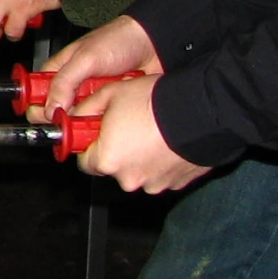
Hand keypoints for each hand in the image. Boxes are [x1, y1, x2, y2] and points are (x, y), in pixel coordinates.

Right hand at [34, 14, 162, 118]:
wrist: (155, 44)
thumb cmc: (119, 40)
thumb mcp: (86, 58)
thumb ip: (64, 82)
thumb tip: (49, 108)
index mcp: (59, 69)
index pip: (37, 93)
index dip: (37, 106)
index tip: (46, 117)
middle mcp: (73, 85)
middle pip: (57, 111)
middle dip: (64, 118)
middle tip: (72, 119)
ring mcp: (92, 96)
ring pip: (79, 119)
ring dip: (87, 119)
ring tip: (97, 113)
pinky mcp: (109, 106)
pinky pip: (100, 120)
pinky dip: (104, 120)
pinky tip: (110, 115)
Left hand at [69, 73, 208, 194]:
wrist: (202, 111)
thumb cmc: (156, 102)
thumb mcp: (111, 94)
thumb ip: (87, 108)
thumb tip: (75, 114)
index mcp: (107, 160)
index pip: (85, 162)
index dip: (90, 146)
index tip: (95, 134)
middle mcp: (128, 179)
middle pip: (113, 167)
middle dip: (117, 149)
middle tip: (128, 126)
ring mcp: (154, 184)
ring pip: (138, 171)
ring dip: (140, 156)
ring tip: (151, 131)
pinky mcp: (176, 184)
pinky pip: (161, 174)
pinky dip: (161, 161)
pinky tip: (166, 142)